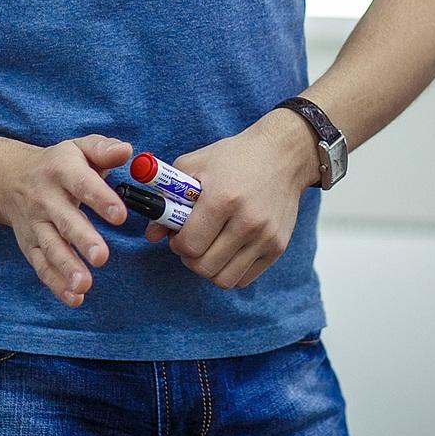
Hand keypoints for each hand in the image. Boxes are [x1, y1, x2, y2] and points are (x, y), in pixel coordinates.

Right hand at [0, 134, 131, 308]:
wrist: (10, 178)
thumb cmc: (58, 164)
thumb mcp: (79, 148)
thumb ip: (103, 150)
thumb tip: (127, 151)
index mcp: (62, 171)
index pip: (82, 184)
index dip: (100, 199)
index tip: (120, 215)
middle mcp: (46, 199)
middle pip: (64, 220)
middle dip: (82, 239)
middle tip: (101, 256)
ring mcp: (36, 224)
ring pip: (51, 247)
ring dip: (66, 267)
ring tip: (84, 284)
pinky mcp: (30, 245)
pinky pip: (41, 266)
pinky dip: (56, 284)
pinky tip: (74, 297)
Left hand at [144, 113, 318, 288]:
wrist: (282, 155)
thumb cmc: (233, 158)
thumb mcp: (194, 165)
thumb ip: (167, 198)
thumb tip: (152, 234)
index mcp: (222, 198)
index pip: (189, 244)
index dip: (176, 242)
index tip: (178, 232)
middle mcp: (247, 221)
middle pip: (204, 267)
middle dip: (189, 257)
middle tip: (192, 241)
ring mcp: (265, 237)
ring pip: (224, 279)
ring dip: (209, 268)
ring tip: (209, 247)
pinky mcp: (278, 247)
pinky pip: (244, 279)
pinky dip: (230, 271)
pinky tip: (227, 250)